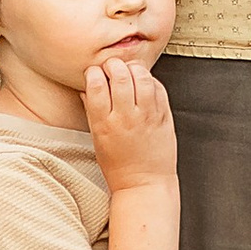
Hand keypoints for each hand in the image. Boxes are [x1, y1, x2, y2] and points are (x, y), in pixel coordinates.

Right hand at [84, 54, 178, 193]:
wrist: (144, 184)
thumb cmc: (119, 166)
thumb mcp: (97, 139)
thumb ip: (92, 111)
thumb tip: (86, 88)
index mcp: (104, 124)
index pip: (95, 85)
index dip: (94, 72)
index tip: (95, 73)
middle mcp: (126, 117)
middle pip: (119, 75)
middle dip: (113, 64)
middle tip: (113, 68)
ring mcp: (147, 116)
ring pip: (142, 77)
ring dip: (134, 68)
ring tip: (130, 72)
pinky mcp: (164, 117)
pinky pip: (159, 88)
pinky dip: (151, 80)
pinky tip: (145, 84)